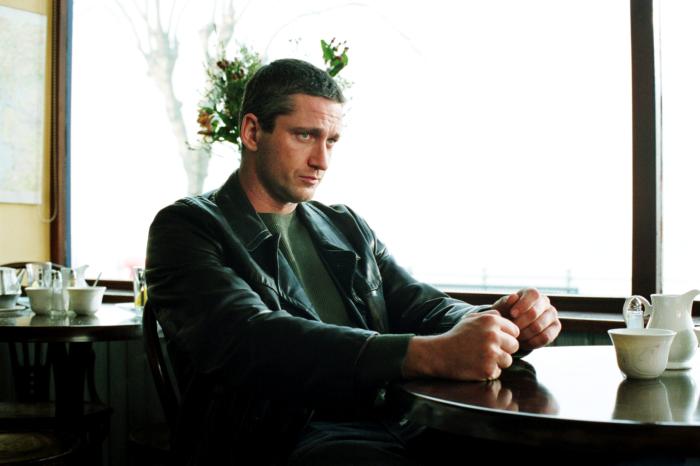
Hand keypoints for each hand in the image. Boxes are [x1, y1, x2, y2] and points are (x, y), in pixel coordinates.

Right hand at [403, 310, 519, 380]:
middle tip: (486, 351)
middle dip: (503, 349)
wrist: (439, 353)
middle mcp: (493, 335)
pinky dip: (488, 372)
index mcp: (491, 321)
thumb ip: (490, 315)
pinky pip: (498, 372)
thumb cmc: (456, 336)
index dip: (505, 337)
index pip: (515, 331)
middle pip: (514, 346)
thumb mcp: (470, 319)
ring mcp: (491, 353)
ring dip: (497, 362)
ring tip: (481, 358)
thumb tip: (504, 316)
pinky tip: (476, 366)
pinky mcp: (487, 369)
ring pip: (508, 360)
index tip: (492, 341)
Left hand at [492, 288, 560, 350]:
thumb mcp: (501, 309)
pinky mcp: (556, 327)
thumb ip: (505, 303)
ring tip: (515, 336)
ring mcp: (552, 314)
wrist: (513, 329)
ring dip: (524, 334)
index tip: (512, 314)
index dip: (523, 304)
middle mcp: (544, 301)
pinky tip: (523, 343)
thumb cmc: (506, 315)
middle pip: (534, 313)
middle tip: (511, 329)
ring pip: (538, 326)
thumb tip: (513, 297)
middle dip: (520, 323)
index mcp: (531, 293)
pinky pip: (545, 337)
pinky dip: (532, 342)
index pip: (533, 294)